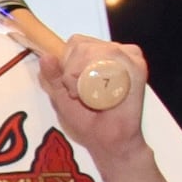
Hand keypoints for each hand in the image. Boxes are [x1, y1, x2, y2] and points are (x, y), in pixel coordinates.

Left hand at [33, 31, 148, 155]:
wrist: (107, 138)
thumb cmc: (86, 119)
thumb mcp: (60, 96)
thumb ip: (51, 77)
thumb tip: (45, 56)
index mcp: (95, 56)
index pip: (75, 43)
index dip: (65, 62)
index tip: (68, 85)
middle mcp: (112, 53)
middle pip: (81, 44)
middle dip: (71, 69)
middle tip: (78, 93)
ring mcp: (127, 57)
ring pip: (93, 49)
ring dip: (82, 74)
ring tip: (88, 95)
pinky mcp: (136, 66)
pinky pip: (111, 57)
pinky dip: (98, 75)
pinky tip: (100, 92)